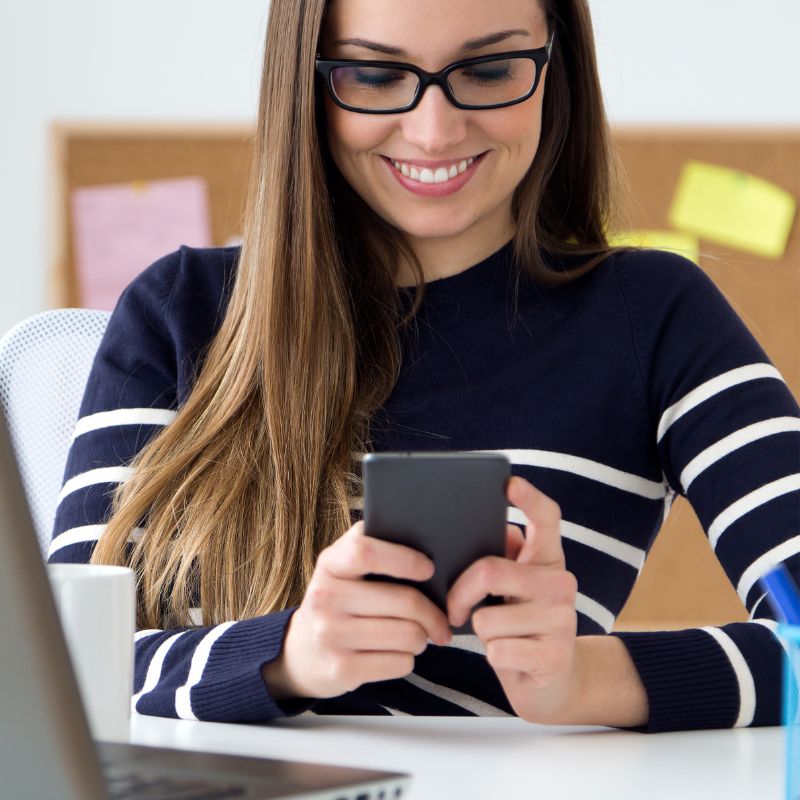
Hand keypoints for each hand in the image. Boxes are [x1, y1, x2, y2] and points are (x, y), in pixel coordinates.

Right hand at [263, 521, 451, 699]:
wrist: (302, 652)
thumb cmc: (339, 600)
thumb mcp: (343, 567)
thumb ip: (372, 545)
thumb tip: (423, 541)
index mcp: (329, 564)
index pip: (366, 553)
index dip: (404, 559)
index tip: (429, 569)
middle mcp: (325, 598)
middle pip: (403, 600)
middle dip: (433, 613)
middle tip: (441, 618)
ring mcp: (330, 635)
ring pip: (408, 635)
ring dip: (422, 637)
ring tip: (417, 635)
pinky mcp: (341, 669)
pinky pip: (400, 663)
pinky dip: (408, 658)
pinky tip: (397, 653)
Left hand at [447, 476, 578, 722]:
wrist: (551, 683)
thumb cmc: (518, 625)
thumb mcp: (512, 589)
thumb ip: (502, 558)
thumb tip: (485, 530)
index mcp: (547, 560)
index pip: (546, 519)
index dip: (528, 498)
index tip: (509, 482)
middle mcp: (561, 584)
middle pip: (489, 570)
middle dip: (459, 594)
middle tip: (455, 609)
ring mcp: (562, 620)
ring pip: (487, 618)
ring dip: (481, 633)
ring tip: (499, 636)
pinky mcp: (555, 656)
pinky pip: (497, 650)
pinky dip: (493, 656)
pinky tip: (510, 658)